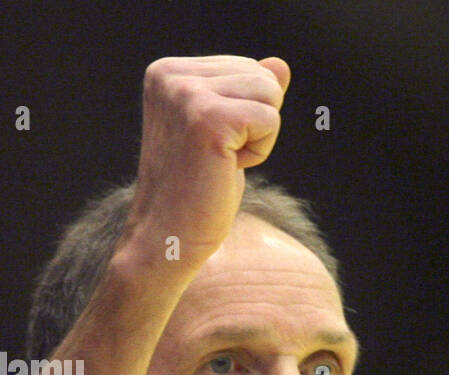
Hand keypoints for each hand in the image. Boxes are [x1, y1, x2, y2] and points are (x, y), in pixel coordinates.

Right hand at [123, 54, 291, 270]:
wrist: (168, 236)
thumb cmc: (197, 189)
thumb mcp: (226, 133)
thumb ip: (248, 93)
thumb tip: (280, 64)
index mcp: (168, 71)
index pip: (247, 68)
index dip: (245, 115)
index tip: (211, 146)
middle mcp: (171, 75)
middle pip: (262, 77)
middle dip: (256, 124)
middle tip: (218, 158)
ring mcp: (186, 95)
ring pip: (270, 95)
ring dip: (259, 138)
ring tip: (222, 162)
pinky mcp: (208, 119)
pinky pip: (270, 119)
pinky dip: (260, 152)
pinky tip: (227, 168)